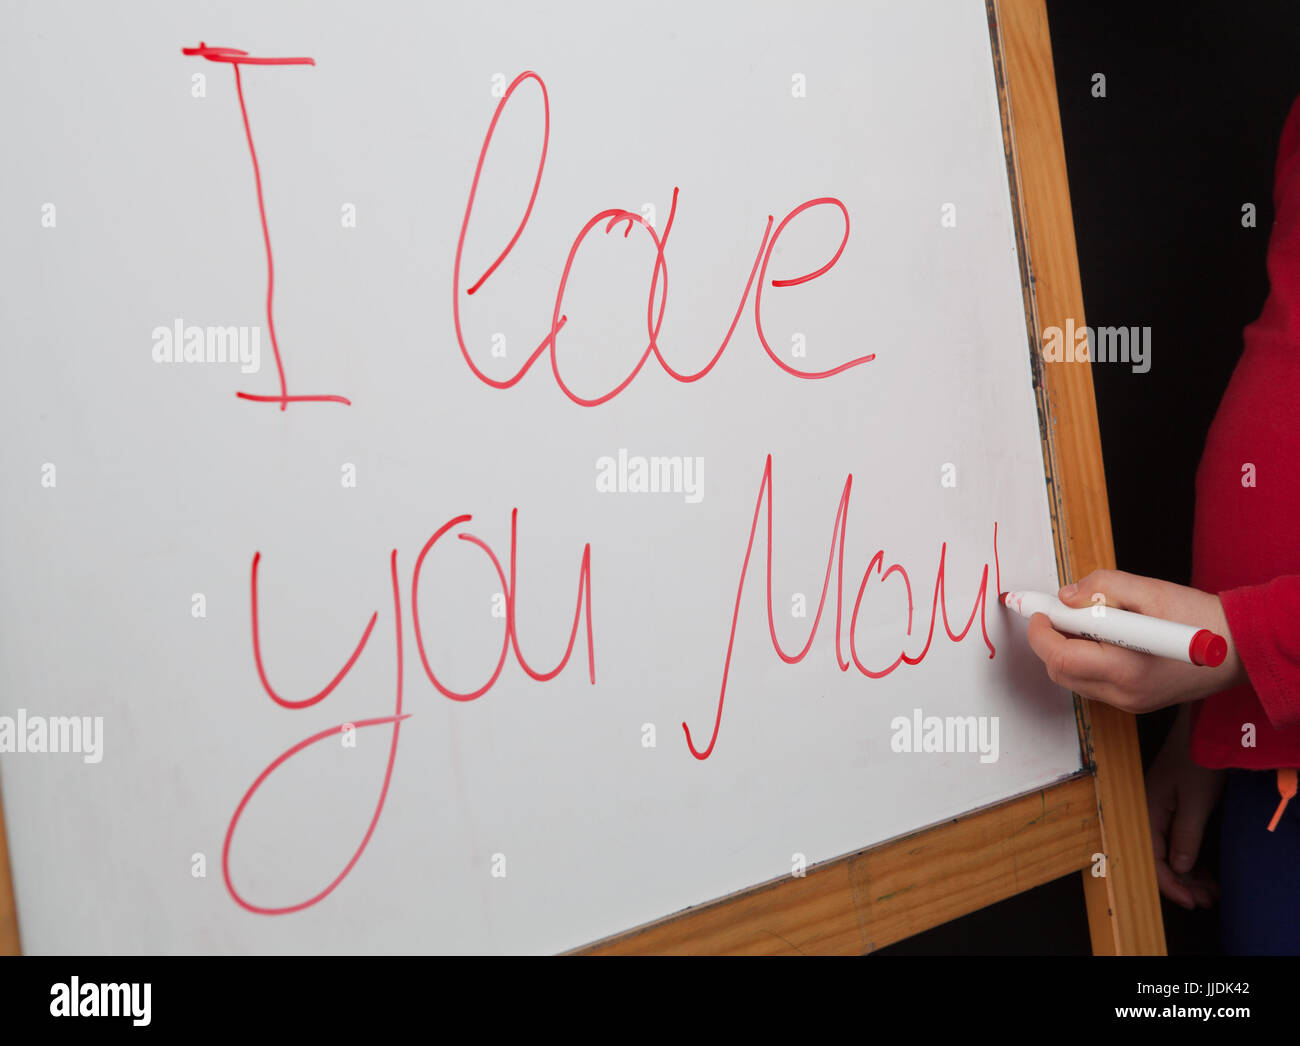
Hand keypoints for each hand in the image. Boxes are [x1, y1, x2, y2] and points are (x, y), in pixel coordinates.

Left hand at [1025, 569, 1247, 713]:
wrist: (1238, 648)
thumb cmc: (1200, 619)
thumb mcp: (1151, 591)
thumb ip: (1103, 587)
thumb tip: (1066, 596)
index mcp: (1127, 669)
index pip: (1061, 658)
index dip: (1041, 632)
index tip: (1039, 610)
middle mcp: (1124, 694)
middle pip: (1061, 672)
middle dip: (1050, 639)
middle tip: (1060, 611)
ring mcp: (1128, 703)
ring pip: (1073, 680)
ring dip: (1067, 649)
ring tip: (1087, 621)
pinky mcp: (1133, 702)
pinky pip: (1092, 682)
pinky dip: (1085, 659)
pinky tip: (1103, 637)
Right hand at [1146, 705, 1223, 908]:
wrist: (1201, 729)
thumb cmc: (1196, 760)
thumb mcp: (1195, 801)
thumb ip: (1185, 835)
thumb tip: (1180, 867)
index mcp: (1147, 811)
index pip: (1152, 858)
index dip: (1171, 884)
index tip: (1191, 902)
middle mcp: (1148, 813)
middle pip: (1158, 858)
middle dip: (1183, 883)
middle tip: (1207, 899)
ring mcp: (1159, 809)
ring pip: (1168, 851)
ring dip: (1189, 873)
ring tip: (1210, 890)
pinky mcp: (1172, 806)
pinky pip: (1176, 840)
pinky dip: (1191, 857)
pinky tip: (1205, 870)